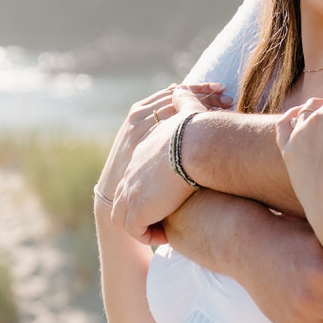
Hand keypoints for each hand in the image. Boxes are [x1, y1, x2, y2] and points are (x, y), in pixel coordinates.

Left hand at [109, 83, 230, 244]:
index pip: (135, 178)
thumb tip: (181, 87)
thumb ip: (183, 99)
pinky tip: (170, 233)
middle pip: (124, 199)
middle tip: (164, 219)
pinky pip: (136, 232)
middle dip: (142, 213)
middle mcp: (130, 173)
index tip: (168, 200)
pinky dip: (150, 236)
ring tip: (168, 229)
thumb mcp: (187, 110)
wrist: (194, 146)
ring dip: (146, 226)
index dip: (149, 192)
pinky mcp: (135, 209)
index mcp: (141, 154)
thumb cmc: (198, 129)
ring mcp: (130, 192)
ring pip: (126, 219)